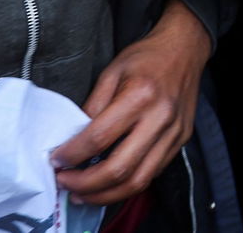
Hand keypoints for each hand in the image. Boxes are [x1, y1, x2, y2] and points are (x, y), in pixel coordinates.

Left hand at [51, 0, 210, 204]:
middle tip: (65, 183)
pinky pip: (152, 173)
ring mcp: (174, 133)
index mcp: (140, 95)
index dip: (73, 154)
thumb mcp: (112, 71)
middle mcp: (160, 118)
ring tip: (83, 194)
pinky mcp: (180, 141)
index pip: (99, 137)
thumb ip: (93, 106)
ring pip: (138, 180)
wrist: (186, 48)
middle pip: (120, 168)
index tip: (56, 161)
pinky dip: (127, 185)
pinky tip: (108, 184)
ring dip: (106, 195)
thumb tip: (74, 139)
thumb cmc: (146, 57)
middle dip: (86, 184)